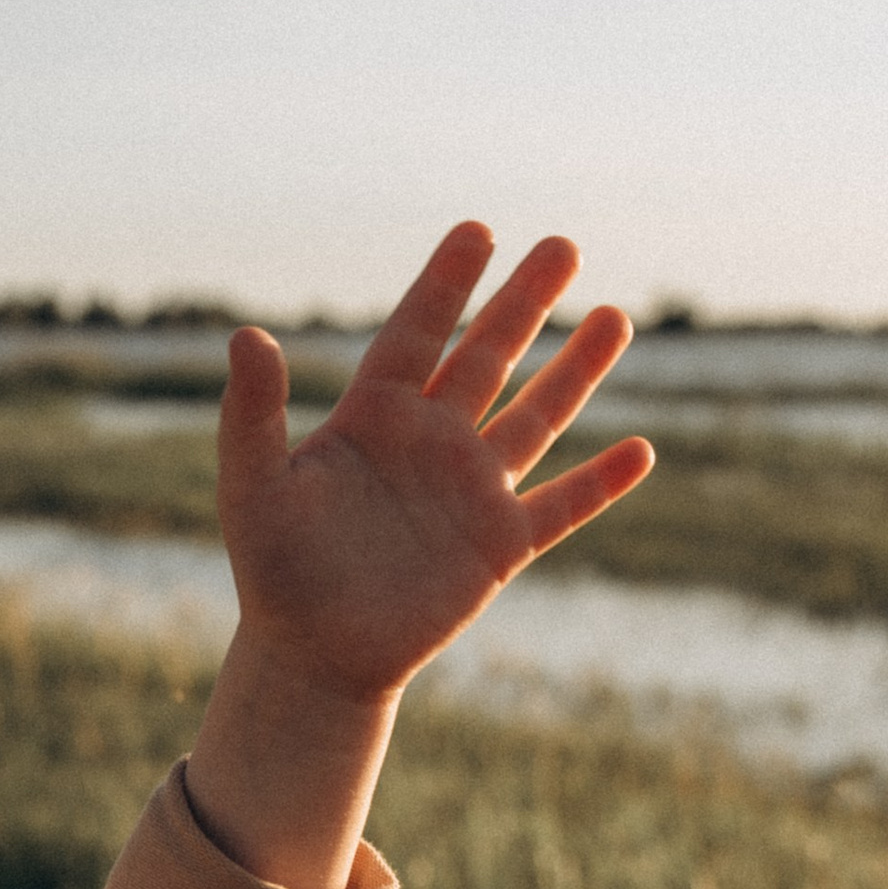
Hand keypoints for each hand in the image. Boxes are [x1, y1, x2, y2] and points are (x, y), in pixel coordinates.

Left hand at [215, 223, 652, 706]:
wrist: (312, 657)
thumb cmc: (274, 571)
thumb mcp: (254, 486)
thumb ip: (253, 413)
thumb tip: (246, 335)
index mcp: (374, 418)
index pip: (417, 334)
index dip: (446, 284)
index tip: (479, 231)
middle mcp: (430, 443)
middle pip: (488, 357)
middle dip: (526, 302)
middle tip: (564, 245)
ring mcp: (471, 492)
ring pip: (536, 417)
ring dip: (577, 371)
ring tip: (616, 317)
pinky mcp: (499, 547)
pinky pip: (561, 507)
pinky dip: (601, 483)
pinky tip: (641, 451)